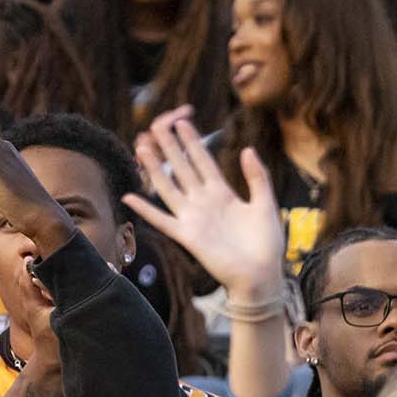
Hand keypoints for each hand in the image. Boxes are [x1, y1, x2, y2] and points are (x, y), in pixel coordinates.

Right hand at [122, 113, 283, 299]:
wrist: (260, 275)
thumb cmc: (266, 243)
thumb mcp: (266, 204)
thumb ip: (257, 177)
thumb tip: (247, 148)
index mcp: (223, 193)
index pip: (203, 161)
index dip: (193, 142)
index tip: (182, 121)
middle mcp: (203, 202)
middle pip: (182, 168)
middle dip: (170, 147)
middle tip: (156, 125)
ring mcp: (192, 218)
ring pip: (169, 187)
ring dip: (155, 168)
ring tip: (142, 148)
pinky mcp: (186, 235)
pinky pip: (161, 220)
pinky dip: (145, 209)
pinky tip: (130, 197)